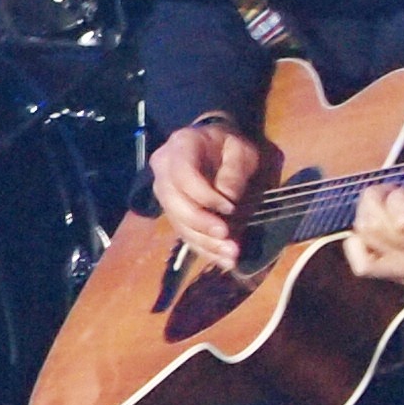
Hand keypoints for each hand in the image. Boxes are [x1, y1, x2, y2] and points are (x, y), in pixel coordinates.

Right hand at [147, 117, 264, 271]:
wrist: (212, 147)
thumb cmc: (228, 145)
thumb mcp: (240, 150)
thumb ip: (234, 171)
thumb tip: (228, 199)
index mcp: (180, 147)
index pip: (183, 175)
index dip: (204, 195)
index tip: (230, 207)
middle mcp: (163, 171)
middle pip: (174, 203)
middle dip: (201, 224)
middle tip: (227, 237)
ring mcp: (164, 193)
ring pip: (178, 222)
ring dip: (204, 242)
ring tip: (230, 256)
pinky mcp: (172, 212)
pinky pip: (183, 233)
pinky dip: (203, 248)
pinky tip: (223, 260)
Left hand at [342, 126, 403, 326]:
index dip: (397, 196)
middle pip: (376, 224)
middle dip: (374, 198)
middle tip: (388, 191)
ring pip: (366, 238)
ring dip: (365, 215)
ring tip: (379, 206)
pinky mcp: (396, 278)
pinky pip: (361, 265)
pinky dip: (354, 245)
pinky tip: (366, 232)